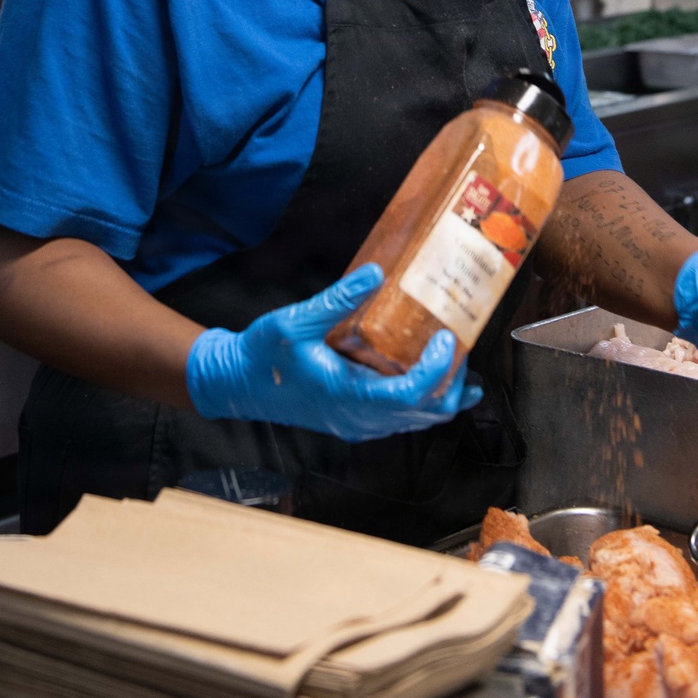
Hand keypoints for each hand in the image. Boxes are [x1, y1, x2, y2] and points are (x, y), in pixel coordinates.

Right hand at [185, 263, 481, 440]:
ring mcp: (358, 424)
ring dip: (442, 393)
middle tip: (459, 346)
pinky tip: (425, 371)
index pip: (410, 395)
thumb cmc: (263, 356)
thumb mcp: (295, 320)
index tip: (448, 339)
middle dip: (451, 382)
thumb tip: (376, 273)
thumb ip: (337, 298)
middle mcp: (359, 418)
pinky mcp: (354, 421)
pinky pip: (402, 419)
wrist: (237, 385)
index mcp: (348, 396)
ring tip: (453, 358)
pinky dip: (423, 398)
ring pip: (417, 420)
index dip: (437, 370)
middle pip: (426, 413)